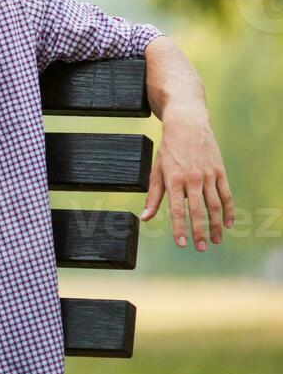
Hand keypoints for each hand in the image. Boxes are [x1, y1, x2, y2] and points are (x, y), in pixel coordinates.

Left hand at [141, 111, 233, 249]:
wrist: (187, 125)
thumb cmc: (169, 150)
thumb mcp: (156, 170)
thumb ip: (153, 196)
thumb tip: (145, 217)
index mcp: (174, 179)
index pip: (178, 210)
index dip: (180, 228)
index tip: (181, 244)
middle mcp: (192, 179)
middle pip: (198, 211)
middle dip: (199, 232)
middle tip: (202, 248)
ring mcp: (208, 175)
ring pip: (215, 205)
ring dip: (216, 225)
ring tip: (215, 240)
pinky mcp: (220, 171)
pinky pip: (227, 195)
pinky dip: (229, 210)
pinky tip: (228, 223)